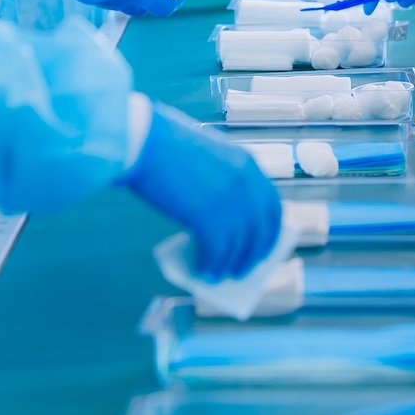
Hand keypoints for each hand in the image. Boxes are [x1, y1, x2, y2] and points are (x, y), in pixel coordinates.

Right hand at [123, 106, 283, 281]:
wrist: (143, 139)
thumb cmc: (165, 144)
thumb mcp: (206, 158)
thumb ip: (220, 182)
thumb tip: (221, 223)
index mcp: (248, 164)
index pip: (271, 205)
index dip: (270, 229)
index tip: (265, 245)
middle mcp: (246, 183)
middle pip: (261, 230)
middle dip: (254, 253)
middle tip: (244, 268)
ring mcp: (230, 201)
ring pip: (240, 246)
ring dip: (231, 265)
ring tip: (220, 275)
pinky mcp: (208, 217)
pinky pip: (217, 251)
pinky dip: (212, 265)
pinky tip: (204, 272)